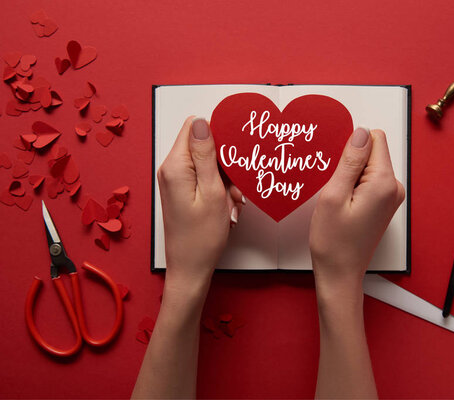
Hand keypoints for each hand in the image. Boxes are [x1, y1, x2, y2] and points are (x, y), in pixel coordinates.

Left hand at [157, 117, 243, 298]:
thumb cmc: (202, 236)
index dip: (219, 133)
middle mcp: (170, 169)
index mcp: (175, 166)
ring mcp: (175, 180)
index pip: (195, 127)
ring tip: (232, 202)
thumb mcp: (212, 192)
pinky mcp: (181, 190)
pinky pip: (204, 177)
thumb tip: (202, 121)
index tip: (237, 150)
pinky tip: (227, 205)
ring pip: (207, 163)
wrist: (190, 267)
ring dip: (225, 179)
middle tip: (236, 187)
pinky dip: (219, 188)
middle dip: (226, 162)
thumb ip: (206, 154)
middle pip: (203, 145)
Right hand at [309, 127, 404, 300]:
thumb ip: (350, 161)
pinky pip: (368, 181)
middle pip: (372, 152)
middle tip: (334, 189)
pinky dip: (353, 187)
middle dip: (350, 163)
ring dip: (349, 176)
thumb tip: (362, 132)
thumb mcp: (334, 195)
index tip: (338, 169)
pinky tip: (341, 204)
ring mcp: (390, 197)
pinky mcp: (384, 204)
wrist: (340, 274)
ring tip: (337, 199)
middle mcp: (394, 188)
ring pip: (368, 167)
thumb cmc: (334, 241)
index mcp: (384, 183)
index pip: (374, 139)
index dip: (351, 149)